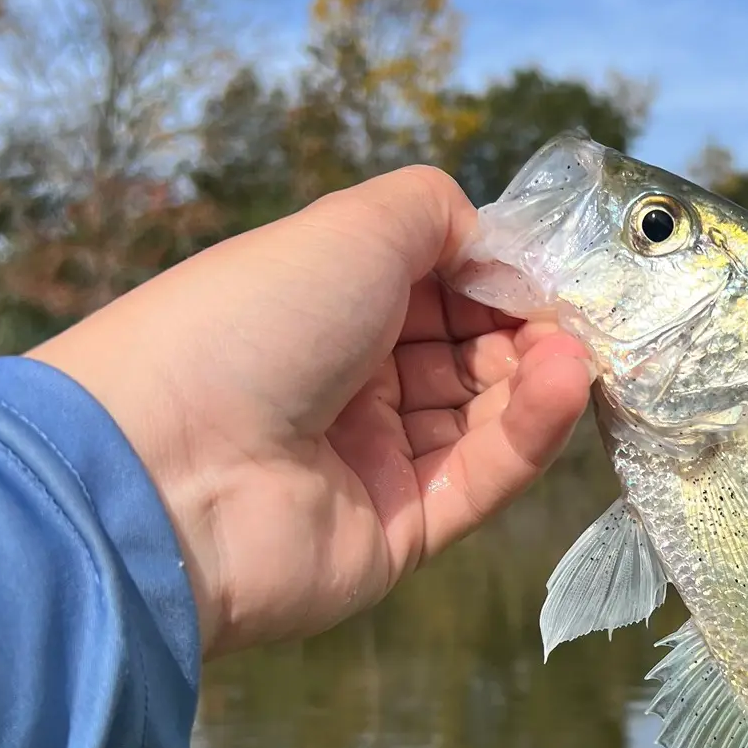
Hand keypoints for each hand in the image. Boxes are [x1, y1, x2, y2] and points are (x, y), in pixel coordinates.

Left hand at [28, 166, 593, 657]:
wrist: (168, 471)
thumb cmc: (257, 322)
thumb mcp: (352, 227)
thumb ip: (439, 215)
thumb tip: (497, 246)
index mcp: (327, 306)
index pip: (441, 290)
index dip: (500, 278)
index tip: (554, 269)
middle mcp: (350, 381)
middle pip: (470, 353)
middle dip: (529, 330)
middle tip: (580, 317)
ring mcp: (375, 461)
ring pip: (485, 416)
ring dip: (537, 377)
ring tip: (575, 352)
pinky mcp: (401, 532)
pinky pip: (480, 478)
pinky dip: (529, 432)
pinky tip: (563, 387)